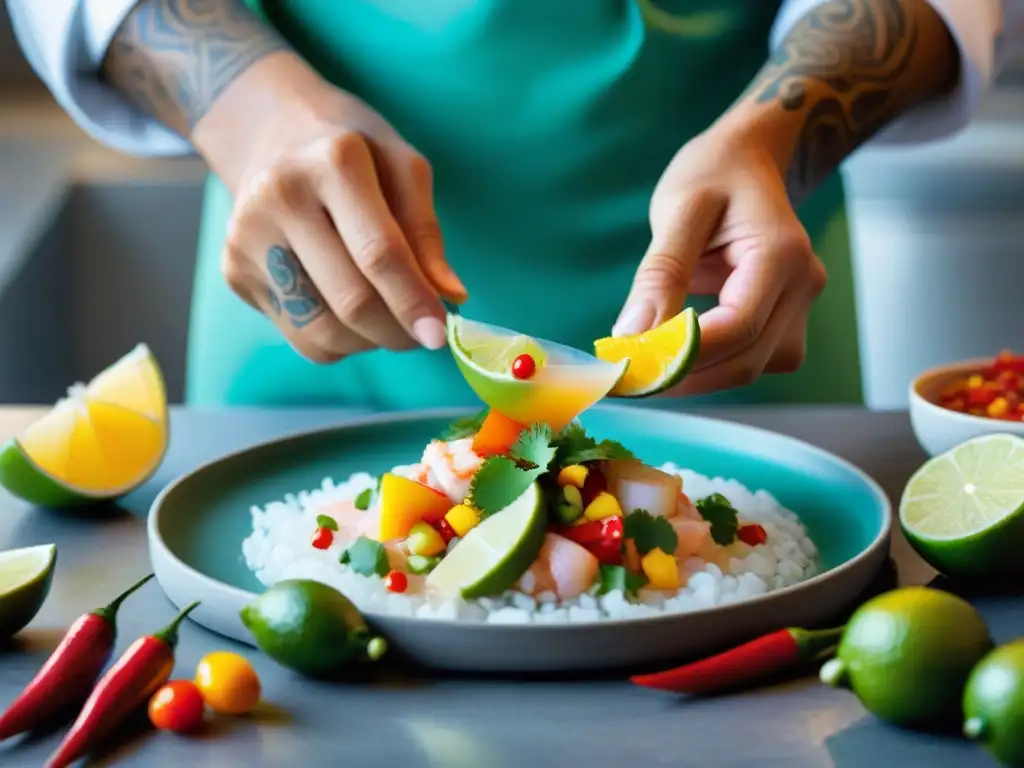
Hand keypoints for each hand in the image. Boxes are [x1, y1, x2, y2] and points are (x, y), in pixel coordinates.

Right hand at [195, 53, 465, 362]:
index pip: (379, 253)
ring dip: (368, 342)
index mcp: (332, 162)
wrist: (270, 129)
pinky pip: (298, 336)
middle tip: (424, 336)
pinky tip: (347, 309)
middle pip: (350, 300)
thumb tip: (450, 296)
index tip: (441, 335)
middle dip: (397, 332)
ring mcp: (247, 238)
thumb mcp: (402, 167)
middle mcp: (280, 198)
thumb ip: (426, 232)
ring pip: (321, 331)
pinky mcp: (233, 271)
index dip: (413, 302)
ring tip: (388, 321)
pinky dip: (337, 341)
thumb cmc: (352, 150)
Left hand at [614, 121, 826, 394]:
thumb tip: (631, 335)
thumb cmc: (713, 174)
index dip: (683, 357)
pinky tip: (674, 353)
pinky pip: (752, 359)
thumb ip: (660, 273)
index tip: (631, 364)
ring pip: (751, 369)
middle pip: (746, 360)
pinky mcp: (787, 319)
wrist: (748, 159)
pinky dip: (711, 366)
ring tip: (645, 365)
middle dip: (684, 377)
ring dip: (697, 378)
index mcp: (781, 254)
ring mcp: (801, 306)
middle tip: (626, 376)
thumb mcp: (679, 210)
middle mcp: (802, 286)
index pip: (736, 328)